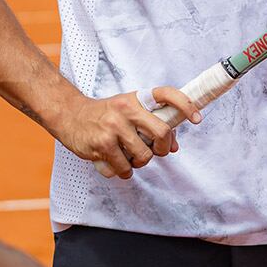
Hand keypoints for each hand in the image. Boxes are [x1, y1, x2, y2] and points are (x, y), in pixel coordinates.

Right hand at [47, 88, 200, 178]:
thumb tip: (174, 146)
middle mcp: (126, 109)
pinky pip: (124, 168)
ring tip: (130, 157)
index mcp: (137, 98)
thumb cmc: (105, 114)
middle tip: (157, 152)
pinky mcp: (102, 145)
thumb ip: (151, 124)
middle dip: (163, 148)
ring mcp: (114, 127)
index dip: (186, 105)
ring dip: (140, 162)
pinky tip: (117, 164)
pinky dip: (124, 171)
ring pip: (144, 155)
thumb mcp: (128, 110)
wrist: (70, 115)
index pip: (167, 94)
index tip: (197, 119)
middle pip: (162, 132)